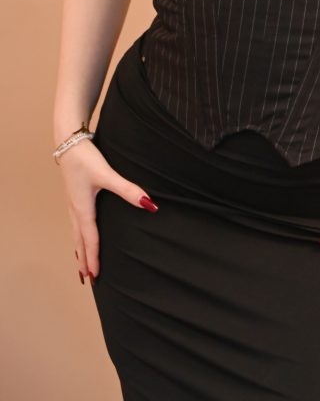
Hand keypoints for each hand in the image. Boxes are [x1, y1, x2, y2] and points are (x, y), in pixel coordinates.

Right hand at [55, 138, 159, 282]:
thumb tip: (148, 204)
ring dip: (79, 251)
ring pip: (76, 234)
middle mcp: (75, 210)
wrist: (68, 142)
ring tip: (81, 266)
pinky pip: (75, 225)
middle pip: (79, 242)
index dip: (93, 258)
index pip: (89, 239)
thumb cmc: (86, 159)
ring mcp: (73, 204)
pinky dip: (78, 238)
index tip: (95, 277)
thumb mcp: (107, 174)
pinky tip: (80, 237)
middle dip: (84, 261)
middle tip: (87, 281)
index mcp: (83, 209)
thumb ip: (128, 189)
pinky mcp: (74, 197)